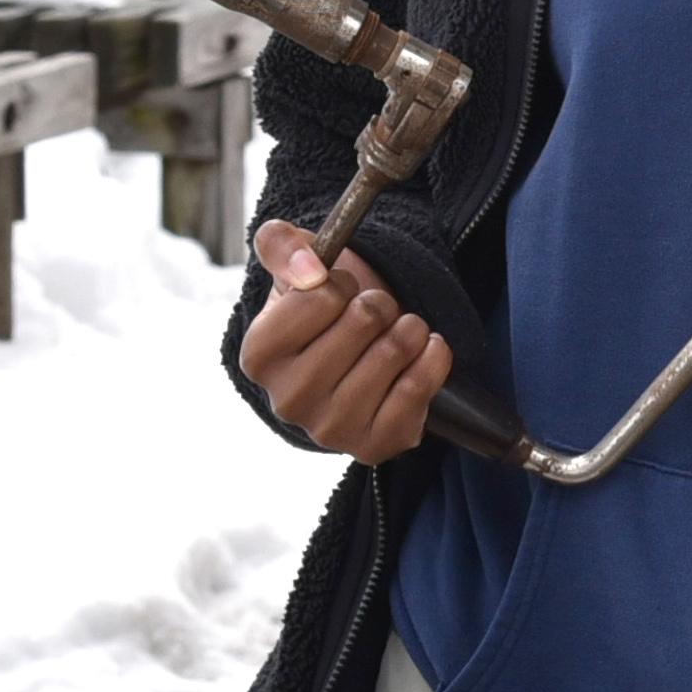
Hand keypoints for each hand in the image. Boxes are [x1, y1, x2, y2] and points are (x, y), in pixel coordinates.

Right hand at [235, 222, 449, 462]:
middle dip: (378, 304)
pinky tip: (420, 354)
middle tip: (371, 316)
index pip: (322, 293)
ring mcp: (330, 429)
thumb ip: (282, 245)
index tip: (335, 297)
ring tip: (394, 334)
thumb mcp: (294, 266)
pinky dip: (432, 357)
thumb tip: (308, 269)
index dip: (340, 283)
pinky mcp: (373, 446)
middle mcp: (287, 400)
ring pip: (394, 349)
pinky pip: (419, 387)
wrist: (357, 359)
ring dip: (407, 328)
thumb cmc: (322, 311)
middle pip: (364, 319)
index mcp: (258, 356)